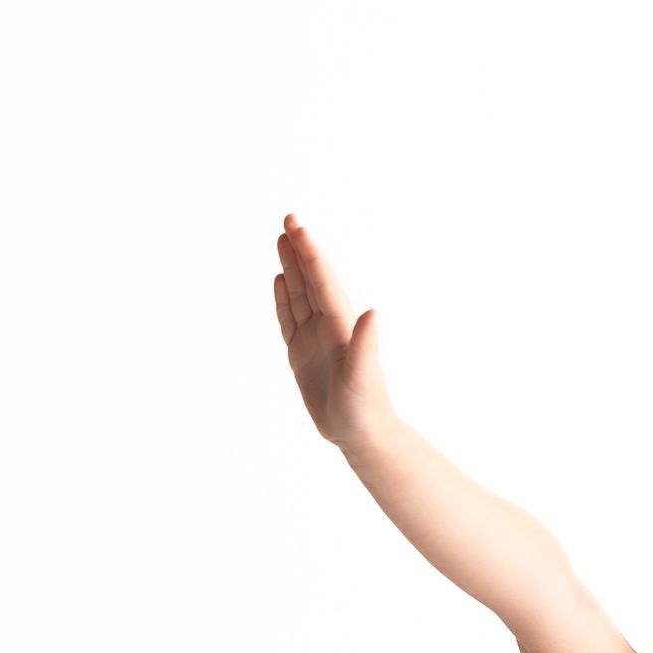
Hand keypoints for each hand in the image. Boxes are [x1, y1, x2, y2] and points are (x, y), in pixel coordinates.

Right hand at [273, 215, 394, 446]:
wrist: (361, 432)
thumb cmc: (366, 407)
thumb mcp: (364, 376)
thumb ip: (366, 344)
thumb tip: (373, 312)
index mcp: (341, 325)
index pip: (323, 281)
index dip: (311, 253)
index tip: (298, 227)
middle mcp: (328, 326)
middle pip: (310, 280)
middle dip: (300, 250)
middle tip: (289, 219)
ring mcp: (313, 338)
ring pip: (299, 294)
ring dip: (291, 267)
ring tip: (282, 240)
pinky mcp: (301, 354)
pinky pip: (289, 319)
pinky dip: (284, 298)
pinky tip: (280, 281)